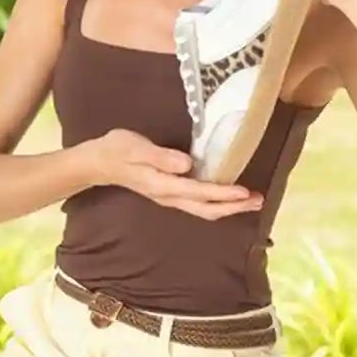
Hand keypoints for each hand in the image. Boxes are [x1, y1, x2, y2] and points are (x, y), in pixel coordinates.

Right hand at [90, 129, 263, 219]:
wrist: (98, 163)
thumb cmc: (116, 149)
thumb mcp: (135, 147)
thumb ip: (161, 156)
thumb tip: (187, 164)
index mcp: (162, 186)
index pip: (199, 192)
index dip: (223, 193)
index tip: (244, 192)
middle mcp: (169, 197)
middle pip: (206, 209)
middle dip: (234, 207)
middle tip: (259, 200)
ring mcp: (169, 198)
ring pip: (204, 209)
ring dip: (229, 207)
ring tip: (251, 200)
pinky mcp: (170, 193)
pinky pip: (198, 204)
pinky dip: (217, 203)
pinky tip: (228, 197)